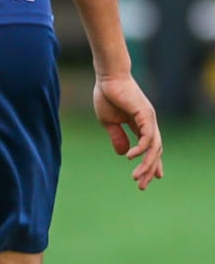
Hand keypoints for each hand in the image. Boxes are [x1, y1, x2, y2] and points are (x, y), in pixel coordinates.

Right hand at [94, 73, 162, 188]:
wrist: (107, 78)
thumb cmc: (107, 95)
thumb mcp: (109, 122)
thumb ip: (117, 137)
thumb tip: (122, 153)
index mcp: (141, 125)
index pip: (151, 148)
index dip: (152, 164)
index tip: (152, 179)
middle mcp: (149, 123)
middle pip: (155, 151)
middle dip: (149, 169)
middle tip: (142, 185)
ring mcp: (149, 119)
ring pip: (154, 147)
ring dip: (146, 164)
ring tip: (136, 177)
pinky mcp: (145, 115)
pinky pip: (147, 137)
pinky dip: (140, 149)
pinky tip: (130, 157)